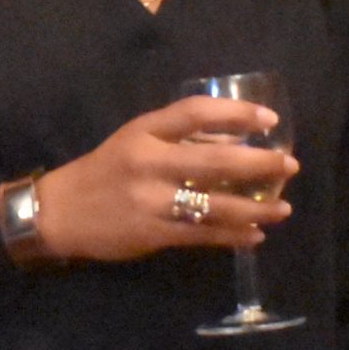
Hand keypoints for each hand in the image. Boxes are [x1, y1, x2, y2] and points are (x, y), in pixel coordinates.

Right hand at [30, 94, 297, 263]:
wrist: (59, 213)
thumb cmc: (103, 171)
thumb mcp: (134, 141)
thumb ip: (178, 140)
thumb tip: (234, 142)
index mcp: (144, 132)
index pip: (196, 113)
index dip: (236, 114)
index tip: (269, 120)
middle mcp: (149, 163)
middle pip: (215, 161)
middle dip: (259, 165)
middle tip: (289, 166)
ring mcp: (152, 201)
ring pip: (215, 205)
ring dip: (255, 208)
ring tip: (282, 210)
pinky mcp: (152, 233)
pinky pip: (202, 235)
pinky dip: (232, 236)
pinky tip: (254, 236)